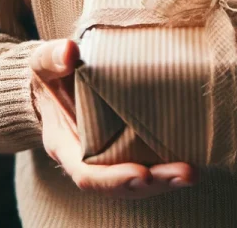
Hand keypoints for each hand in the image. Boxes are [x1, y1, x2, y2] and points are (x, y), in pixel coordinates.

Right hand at [30, 39, 196, 198]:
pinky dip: (167, 164)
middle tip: (185, 173)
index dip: (113, 179)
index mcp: (65, 144)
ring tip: (192, 172)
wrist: (55, 76)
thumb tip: (70, 52)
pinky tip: (192, 157)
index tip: (140, 174)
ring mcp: (108, 152)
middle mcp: (87, 156)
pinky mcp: (126, 143)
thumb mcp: (44, 62)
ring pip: (137, 179)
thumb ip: (53, 58)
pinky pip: (146, 162)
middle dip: (153, 183)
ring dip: (166, 179)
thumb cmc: (50, 71)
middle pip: (120, 184)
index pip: (87, 174)